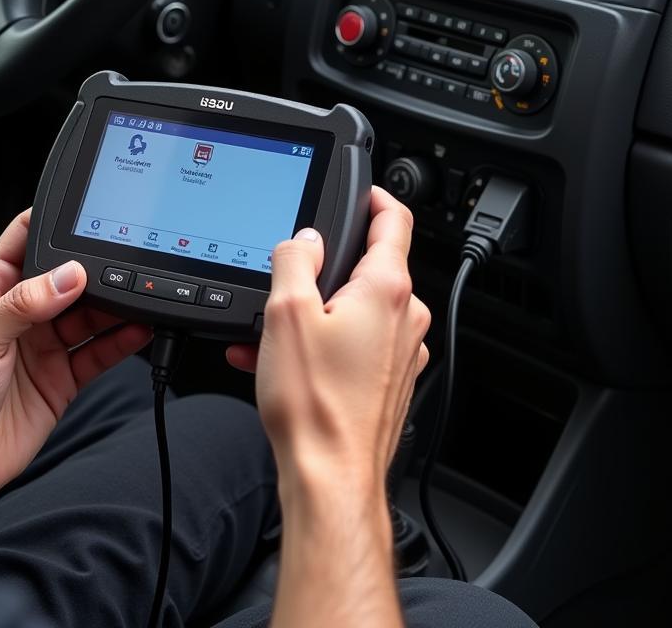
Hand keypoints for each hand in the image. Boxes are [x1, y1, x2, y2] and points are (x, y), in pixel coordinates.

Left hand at [0, 210, 151, 515]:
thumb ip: (23, 305)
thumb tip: (69, 276)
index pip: (26, 239)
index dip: (52, 222)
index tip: (84, 213)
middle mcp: (23, 312)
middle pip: (68, 276)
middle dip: (95, 266)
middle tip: (123, 262)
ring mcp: (46, 344)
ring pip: (91, 312)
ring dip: (115, 303)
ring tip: (139, 292)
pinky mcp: (64, 376)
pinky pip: (101, 350)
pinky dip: (123, 339)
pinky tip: (139, 326)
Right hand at [228, 186, 429, 492]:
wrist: (331, 480)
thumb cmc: (316, 406)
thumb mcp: (285, 313)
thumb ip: (294, 260)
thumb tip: (302, 241)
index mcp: (386, 289)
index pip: (394, 220)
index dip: (375, 197)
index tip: (361, 191)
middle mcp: (404, 318)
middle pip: (367, 268)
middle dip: (322, 270)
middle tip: (285, 280)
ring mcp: (401, 352)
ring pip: (354, 311)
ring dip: (311, 314)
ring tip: (266, 335)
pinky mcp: (389, 381)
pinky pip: (354, 346)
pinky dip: (319, 345)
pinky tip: (278, 363)